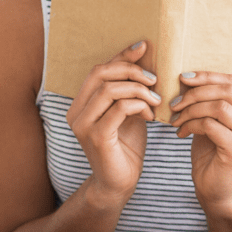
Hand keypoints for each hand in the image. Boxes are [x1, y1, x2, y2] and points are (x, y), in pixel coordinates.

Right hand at [66, 40, 161, 202]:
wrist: (119, 183)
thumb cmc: (125, 147)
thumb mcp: (127, 112)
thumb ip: (128, 90)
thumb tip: (142, 58)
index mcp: (80, 103)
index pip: (99, 70)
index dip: (122, 56)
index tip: (144, 48)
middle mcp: (75, 112)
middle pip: (100, 74)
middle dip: (131, 71)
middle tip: (154, 80)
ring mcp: (83, 125)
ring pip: (110, 90)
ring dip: (139, 90)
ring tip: (156, 100)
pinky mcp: (96, 137)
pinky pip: (120, 109)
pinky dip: (140, 106)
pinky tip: (151, 114)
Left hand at [170, 70, 231, 216]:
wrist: (215, 189)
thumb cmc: (212, 153)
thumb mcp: (213, 121)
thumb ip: (210, 101)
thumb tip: (189, 77)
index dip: (208, 76)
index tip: (183, 78)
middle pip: (228, 92)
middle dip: (196, 93)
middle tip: (175, 103)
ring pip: (219, 107)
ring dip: (191, 110)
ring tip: (176, 119)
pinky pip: (210, 125)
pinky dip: (191, 125)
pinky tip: (181, 133)